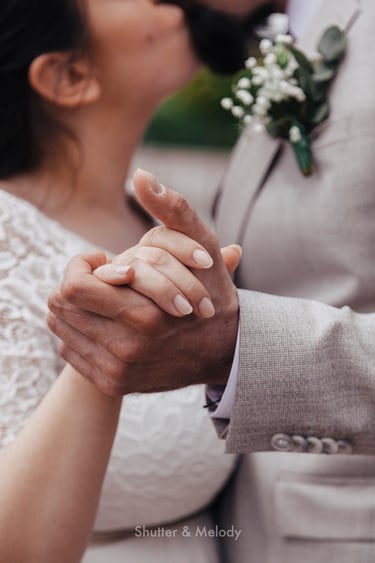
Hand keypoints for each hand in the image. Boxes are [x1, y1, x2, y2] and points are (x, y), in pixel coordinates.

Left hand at [48, 169, 239, 395]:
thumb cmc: (210, 293)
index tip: (105, 262)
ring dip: (75, 307)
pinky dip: (79, 332)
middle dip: (75, 284)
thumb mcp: (201, 248)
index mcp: (144, 314)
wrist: (222, 352)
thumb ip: (173, 209)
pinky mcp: (112, 383)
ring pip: (60, 328)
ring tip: (104, 299)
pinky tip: (104, 324)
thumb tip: (142, 175)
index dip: (81, 266)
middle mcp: (126, 348)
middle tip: (102, 279)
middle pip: (59, 306)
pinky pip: (69, 352)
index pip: (72, 286)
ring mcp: (117, 370)